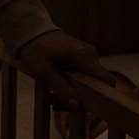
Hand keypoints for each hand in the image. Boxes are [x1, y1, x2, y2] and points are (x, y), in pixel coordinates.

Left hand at [18, 30, 138, 109]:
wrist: (31, 31)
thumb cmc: (36, 48)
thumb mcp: (44, 71)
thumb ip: (61, 88)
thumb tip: (76, 107)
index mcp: (86, 58)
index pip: (107, 81)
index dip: (103, 97)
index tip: (86, 108)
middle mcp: (91, 56)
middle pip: (94, 85)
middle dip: (77, 99)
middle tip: (56, 105)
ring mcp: (86, 56)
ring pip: (86, 82)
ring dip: (70, 93)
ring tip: (51, 99)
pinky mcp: (80, 57)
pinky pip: (80, 75)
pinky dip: (69, 85)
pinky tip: (54, 91)